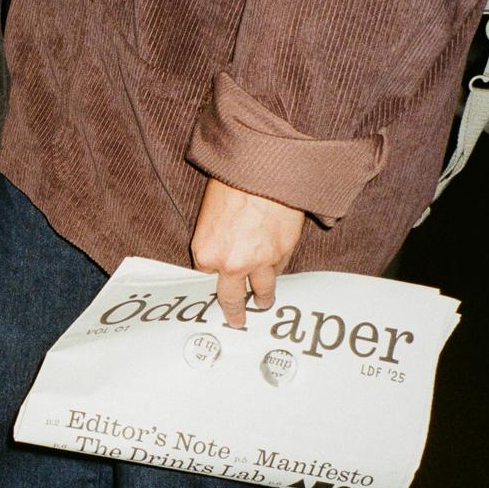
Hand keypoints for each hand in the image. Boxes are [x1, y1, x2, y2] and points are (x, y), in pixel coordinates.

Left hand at [190, 178, 304, 327]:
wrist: (265, 167)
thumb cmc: (234, 180)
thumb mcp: (210, 211)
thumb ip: (214, 237)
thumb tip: (222, 250)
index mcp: (205, 252)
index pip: (206, 273)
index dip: (214, 270)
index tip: (218, 278)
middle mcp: (230, 264)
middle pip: (231, 298)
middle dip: (234, 311)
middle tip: (237, 320)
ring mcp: (259, 262)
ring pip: (262, 291)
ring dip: (262, 298)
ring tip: (263, 303)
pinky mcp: (282, 253)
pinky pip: (279, 270)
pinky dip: (277, 269)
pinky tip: (275, 268)